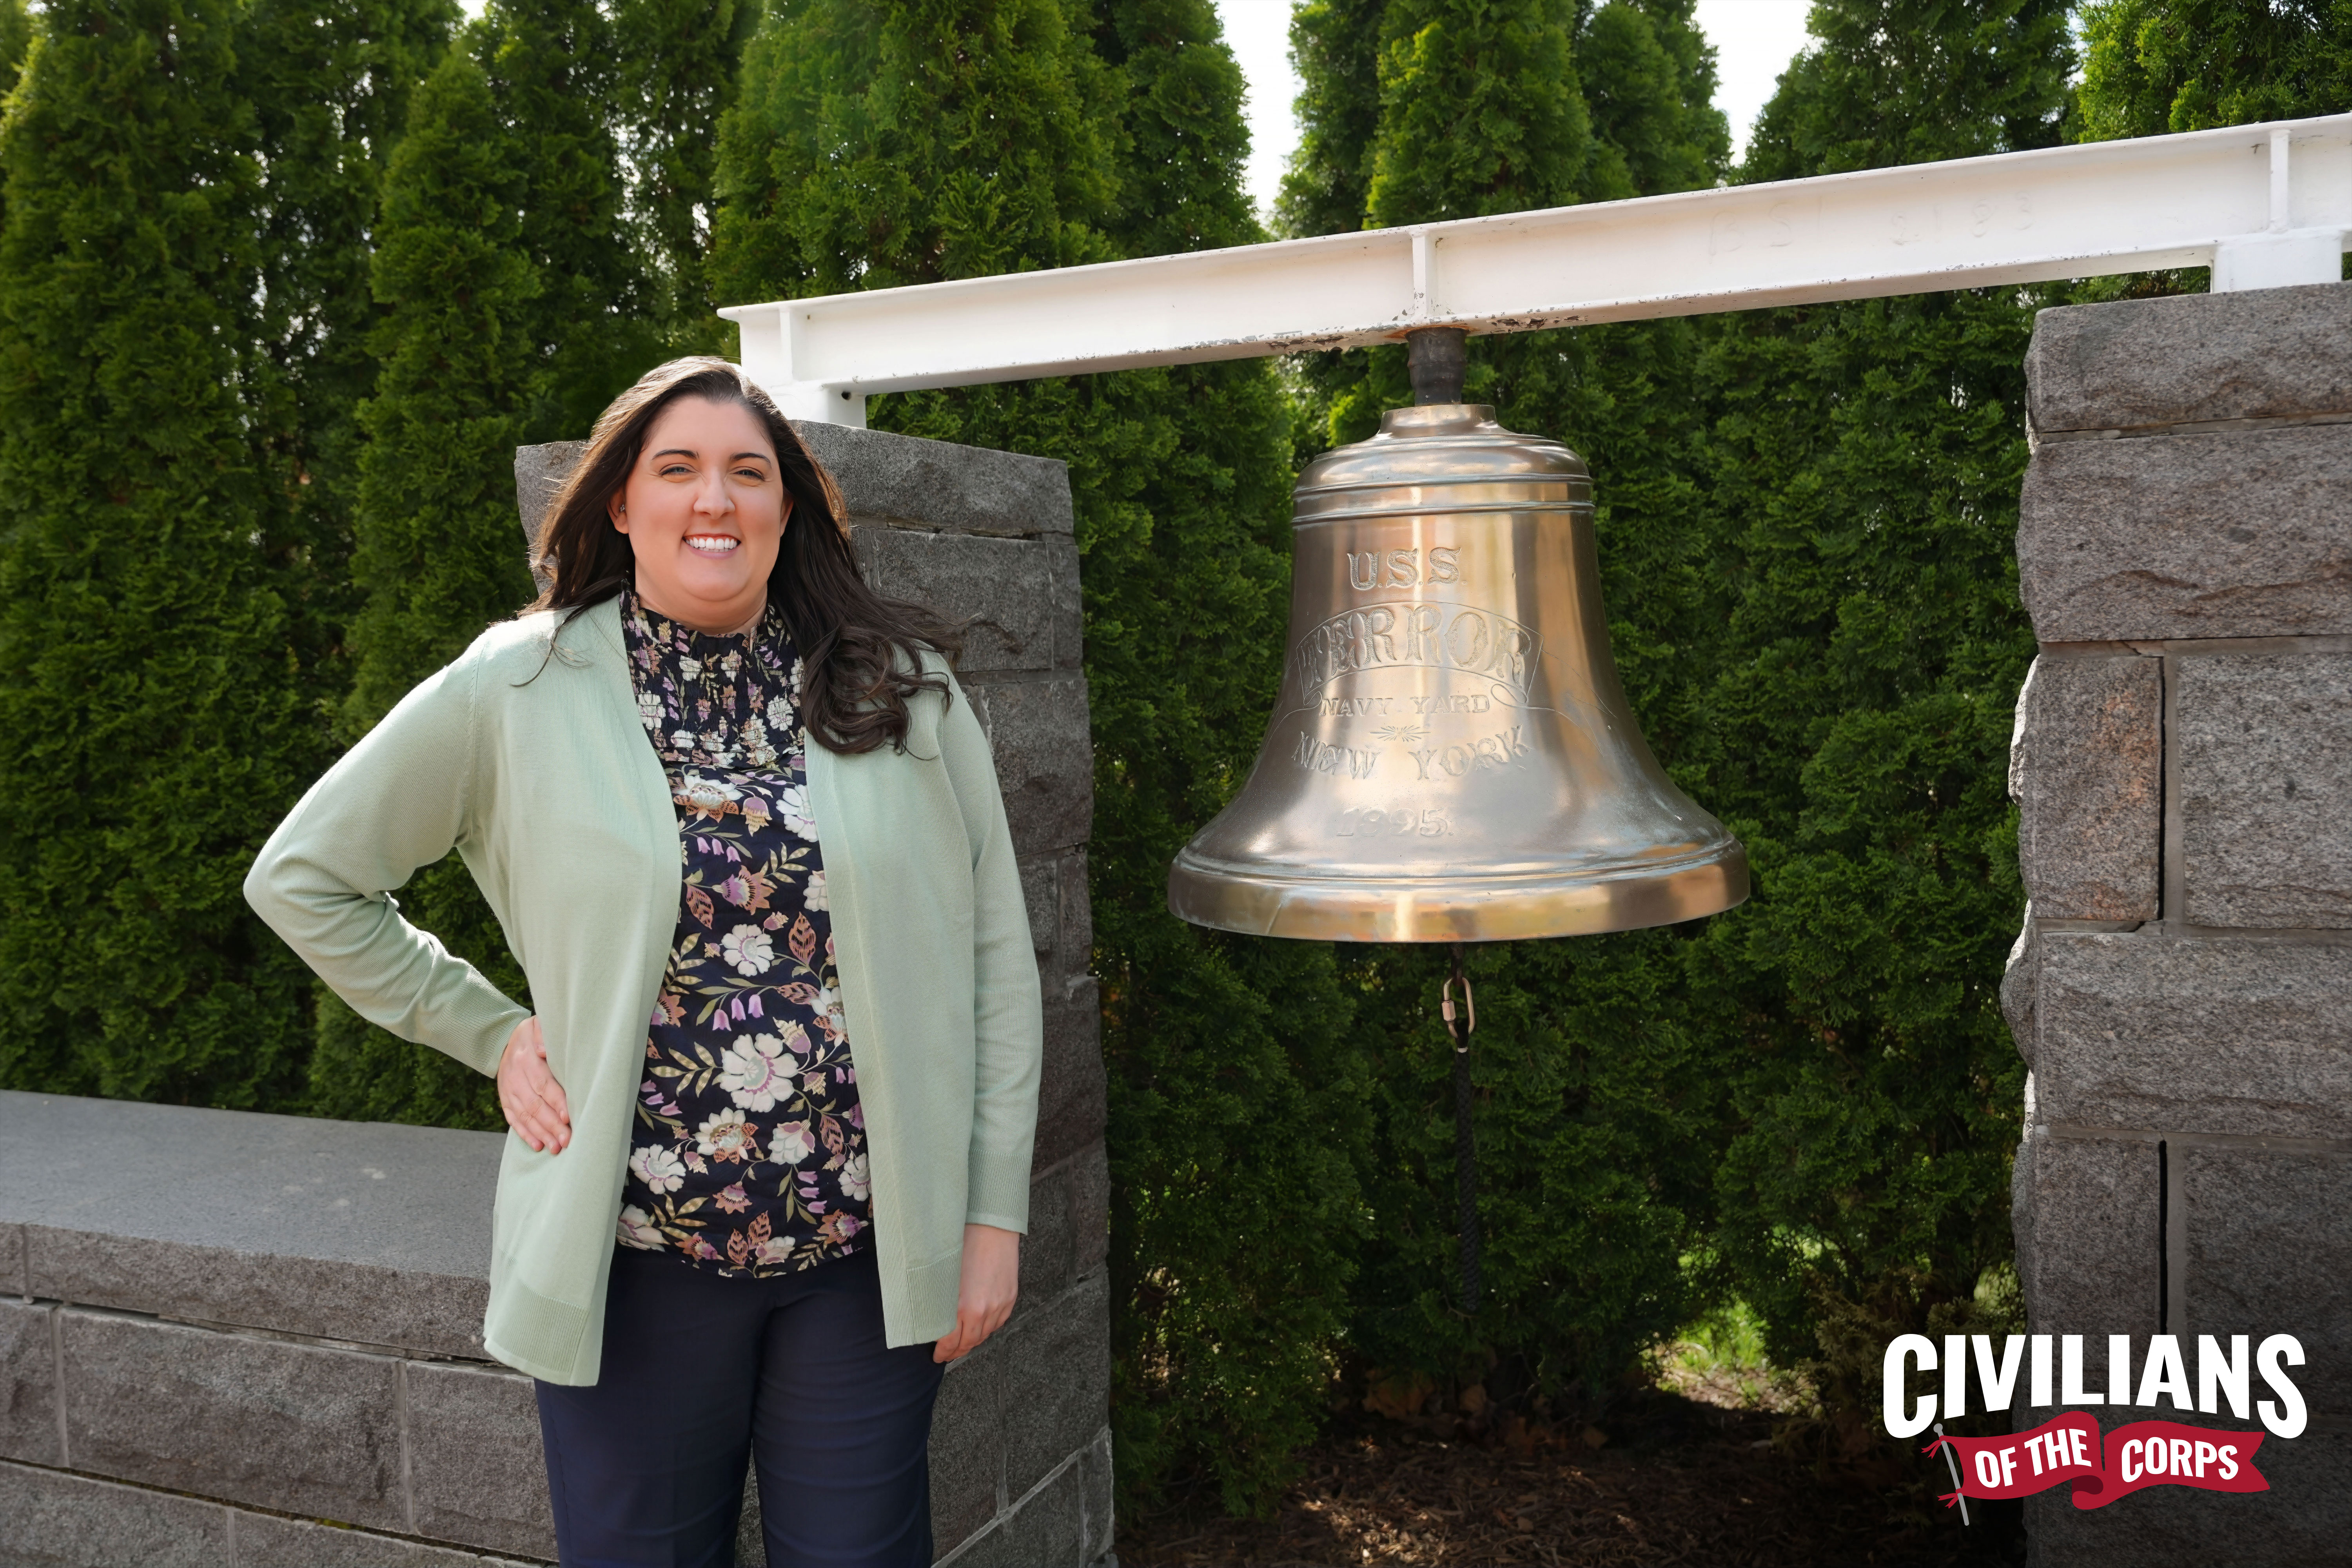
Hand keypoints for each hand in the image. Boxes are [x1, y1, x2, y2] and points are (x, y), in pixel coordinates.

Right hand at [497, 1017, 570, 1153]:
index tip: (568, 1117)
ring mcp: (508, 1091)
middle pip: (535, 1104)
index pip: (543, 1083)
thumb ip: (543, 1036)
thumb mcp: (537, 1026)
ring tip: (556, 1147)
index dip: (555, 1101)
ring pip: (525, 1116)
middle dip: (551, 1124)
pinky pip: (513, 1119)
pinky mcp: (505, 1100)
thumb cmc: (531, 1035)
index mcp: (525, 1059)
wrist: (504, 1040)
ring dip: (541, 1133)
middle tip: (567, 1140)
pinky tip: (537, 1145)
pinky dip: (525, 1134)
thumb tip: (545, 1051)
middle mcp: (514, 1077)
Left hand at [933, 1223, 1019, 1362]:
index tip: (938, 1356)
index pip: (950, 1342)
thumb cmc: (963, 1244)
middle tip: (948, 1354)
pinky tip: (980, 1326)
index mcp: (961, 1307)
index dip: (943, 1352)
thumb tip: (932, 1319)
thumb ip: (939, 1302)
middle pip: (969, 1343)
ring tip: (963, 1342)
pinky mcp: (1010, 1298)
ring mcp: (999, 1305)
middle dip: (957, 1351)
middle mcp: (982, 1311)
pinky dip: (988, 1327)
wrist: (991, 1227)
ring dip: (973, 1340)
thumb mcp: (942, 1276)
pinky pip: (998, 1322)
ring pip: (985, 1335)